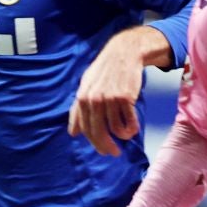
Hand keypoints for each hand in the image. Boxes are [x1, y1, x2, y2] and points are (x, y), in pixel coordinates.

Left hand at [68, 34, 151, 155]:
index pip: (86, 128)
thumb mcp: (86, 86)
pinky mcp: (126, 98)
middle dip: (106, 146)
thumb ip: (78, 110)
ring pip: (115, 129)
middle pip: (99, 132)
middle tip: (114, 152)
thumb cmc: (104, 72)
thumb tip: (73, 133)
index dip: (95, 143)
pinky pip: (129, 122)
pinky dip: (132, 129)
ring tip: (127, 134)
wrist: (124, 53)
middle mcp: (94, 99)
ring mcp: (110, 99)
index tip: (103, 150)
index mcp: (82, 98)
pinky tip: (133, 129)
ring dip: (122, 136)